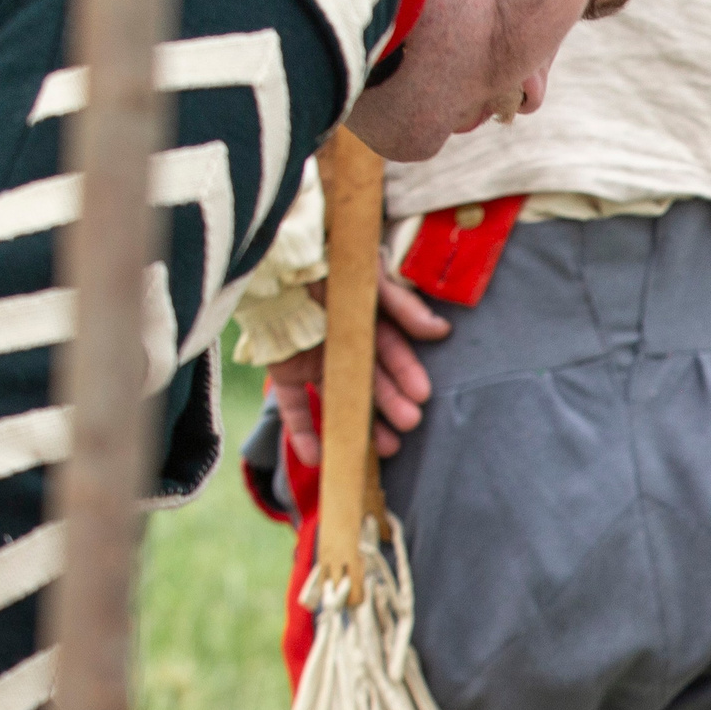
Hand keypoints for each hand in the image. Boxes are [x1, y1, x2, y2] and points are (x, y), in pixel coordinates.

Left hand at [266, 273, 452, 468]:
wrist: (270, 251)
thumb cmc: (323, 256)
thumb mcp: (365, 275)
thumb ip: (401, 304)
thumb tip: (440, 332)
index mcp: (364, 322)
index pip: (390, 352)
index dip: (405, 373)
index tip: (421, 394)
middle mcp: (341, 344)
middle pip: (369, 381)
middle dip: (390, 403)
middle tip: (408, 424)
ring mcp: (312, 358)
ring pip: (338, 397)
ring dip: (359, 423)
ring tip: (383, 448)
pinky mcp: (282, 369)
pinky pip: (292, 405)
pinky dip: (302, 431)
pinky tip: (317, 457)